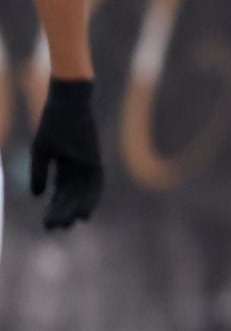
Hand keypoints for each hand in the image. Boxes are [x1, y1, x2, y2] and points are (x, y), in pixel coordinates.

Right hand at [31, 78, 102, 229]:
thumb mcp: (42, 150)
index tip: (46, 223)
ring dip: (74, 210)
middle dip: (62, 212)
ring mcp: (89, 164)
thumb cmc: (54, 123)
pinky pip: (95, 185)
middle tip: (52, 229)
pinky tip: (84, 214)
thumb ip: (39, 173)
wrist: (68, 101)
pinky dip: (90, 199)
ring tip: (65, 225)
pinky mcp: (95, 160)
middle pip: (71, 196)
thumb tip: (36, 196)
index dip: (54, 208)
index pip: (60, 193)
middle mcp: (80, 168)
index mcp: (65, 166)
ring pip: (83, 194)